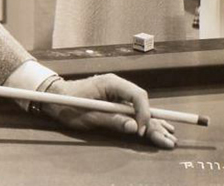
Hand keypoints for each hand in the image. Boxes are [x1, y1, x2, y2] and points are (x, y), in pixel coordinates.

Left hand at [43, 75, 176, 148]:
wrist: (53, 97)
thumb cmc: (67, 104)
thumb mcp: (87, 115)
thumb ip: (111, 120)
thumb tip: (134, 128)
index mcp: (110, 83)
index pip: (137, 95)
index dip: (144, 114)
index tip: (142, 131)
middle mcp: (117, 86)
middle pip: (142, 104)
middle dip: (155, 122)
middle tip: (169, 139)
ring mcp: (116, 94)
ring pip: (139, 109)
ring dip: (154, 124)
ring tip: (170, 137)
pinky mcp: (114, 102)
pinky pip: (132, 112)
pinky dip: (144, 122)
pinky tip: (160, 128)